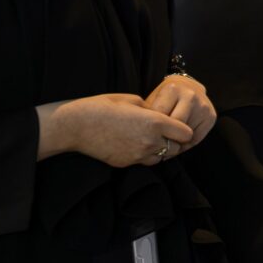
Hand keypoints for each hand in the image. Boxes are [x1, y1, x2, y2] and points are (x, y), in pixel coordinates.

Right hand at [37, 94, 195, 167]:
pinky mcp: (127, 163)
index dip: (184, 129)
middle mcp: (150, 141)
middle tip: (167, 133)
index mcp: (155, 122)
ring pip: (162, 158)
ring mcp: (138, 155)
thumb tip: (158, 114)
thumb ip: (151, 109)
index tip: (177, 124)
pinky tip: (136, 144)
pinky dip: (147, 155)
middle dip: (175, 141)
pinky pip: (146, 162)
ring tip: (151, 138)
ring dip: (162, 150)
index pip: (186, 134)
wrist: (75, 126)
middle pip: (177, 148)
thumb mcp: (131, 99)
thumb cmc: (101, 107)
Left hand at [144, 73, 217, 147]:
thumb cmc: (166, 97)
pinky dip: (185, 144)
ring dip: (176, 142)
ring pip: (186, 135)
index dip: (153, 131)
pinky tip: (178, 140)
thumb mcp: (154, 100)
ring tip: (168, 141)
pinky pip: (196, 139)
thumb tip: (145, 138)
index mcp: (173, 89)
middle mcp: (191, 95)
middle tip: (158, 143)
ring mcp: (203, 106)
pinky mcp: (211, 116)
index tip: (149, 137)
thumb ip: (149, 116)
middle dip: (166, 137)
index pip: (161, 119)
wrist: (187, 87)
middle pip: (175, 127)